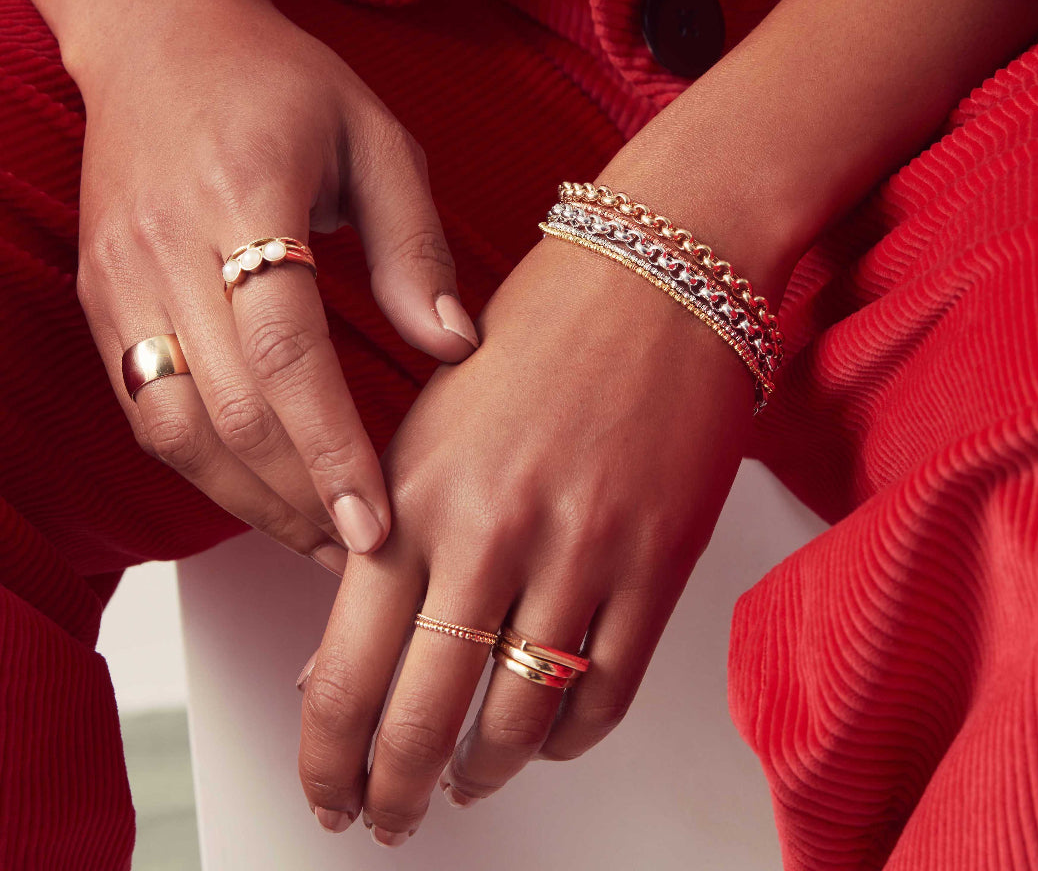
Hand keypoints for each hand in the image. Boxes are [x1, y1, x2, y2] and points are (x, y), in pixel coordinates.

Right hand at [75, 0, 479, 567]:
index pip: (284, 352)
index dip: (332, 449)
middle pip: (228, 408)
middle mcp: (165, 246)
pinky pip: (146, 405)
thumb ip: (415, 244)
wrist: (159, 36)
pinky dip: (202, 463)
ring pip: (174, 425)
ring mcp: (120, 277)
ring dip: (247, 498)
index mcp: (243, 196)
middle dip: (298, 498)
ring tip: (318, 540)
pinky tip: (259, 490)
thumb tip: (456, 348)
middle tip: (361, 557)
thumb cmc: (282, 81)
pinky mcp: (101, 297)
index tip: (377, 525)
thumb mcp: (376, 137)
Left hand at [295, 232, 754, 842]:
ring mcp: (580, 551)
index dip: (328, 758)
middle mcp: (491, 532)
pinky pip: (608, 691)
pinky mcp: (657, 562)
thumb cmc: (543, 331)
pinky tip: (550, 735)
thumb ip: (386, 537)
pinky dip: (571, 735)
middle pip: (423, 720)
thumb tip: (345, 659)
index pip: (347, 671)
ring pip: (520, 722)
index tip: (328, 791)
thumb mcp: (432, 425)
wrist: (657, 274)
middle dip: (395, 793)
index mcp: (415, 493)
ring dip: (486, 770)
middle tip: (389, 816)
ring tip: (469, 776)